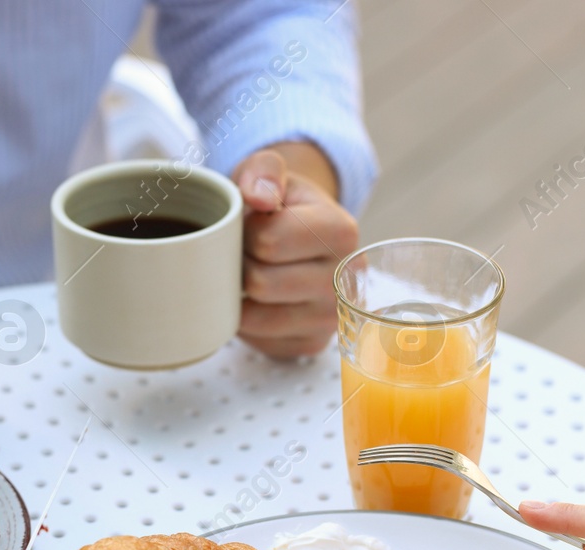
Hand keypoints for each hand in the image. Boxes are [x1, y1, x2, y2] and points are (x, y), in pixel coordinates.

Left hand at [233, 145, 357, 358]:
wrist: (298, 238)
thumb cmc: (278, 204)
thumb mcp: (268, 171)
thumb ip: (263, 169)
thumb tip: (260, 197)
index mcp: (341, 231)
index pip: (268, 241)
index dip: (245, 232)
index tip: (250, 226)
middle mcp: (345, 280)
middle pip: (261, 283)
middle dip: (240, 266)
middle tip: (245, 253)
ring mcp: (331, 319)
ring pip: (256, 319)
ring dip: (239, 296)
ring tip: (250, 273)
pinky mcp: (311, 345)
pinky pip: (258, 341)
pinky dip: (248, 322)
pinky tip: (259, 300)